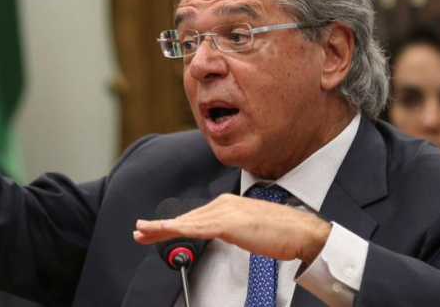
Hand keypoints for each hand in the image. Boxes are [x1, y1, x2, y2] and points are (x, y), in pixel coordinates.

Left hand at [134, 194, 330, 265]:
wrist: (300, 231)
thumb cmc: (281, 232)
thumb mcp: (250, 230)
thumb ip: (234, 229)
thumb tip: (225, 234)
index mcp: (227, 205)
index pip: (193, 216)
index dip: (172, 224)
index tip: (155, 230)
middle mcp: (223, 204)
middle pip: (185, 218)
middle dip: (159, 226)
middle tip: (139, 232)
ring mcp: (224, 212)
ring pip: (185, 222)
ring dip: (160, 228)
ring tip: (142, 233)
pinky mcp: (228, 223)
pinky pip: (196, 228)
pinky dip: (176, 229)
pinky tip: (163, 232)